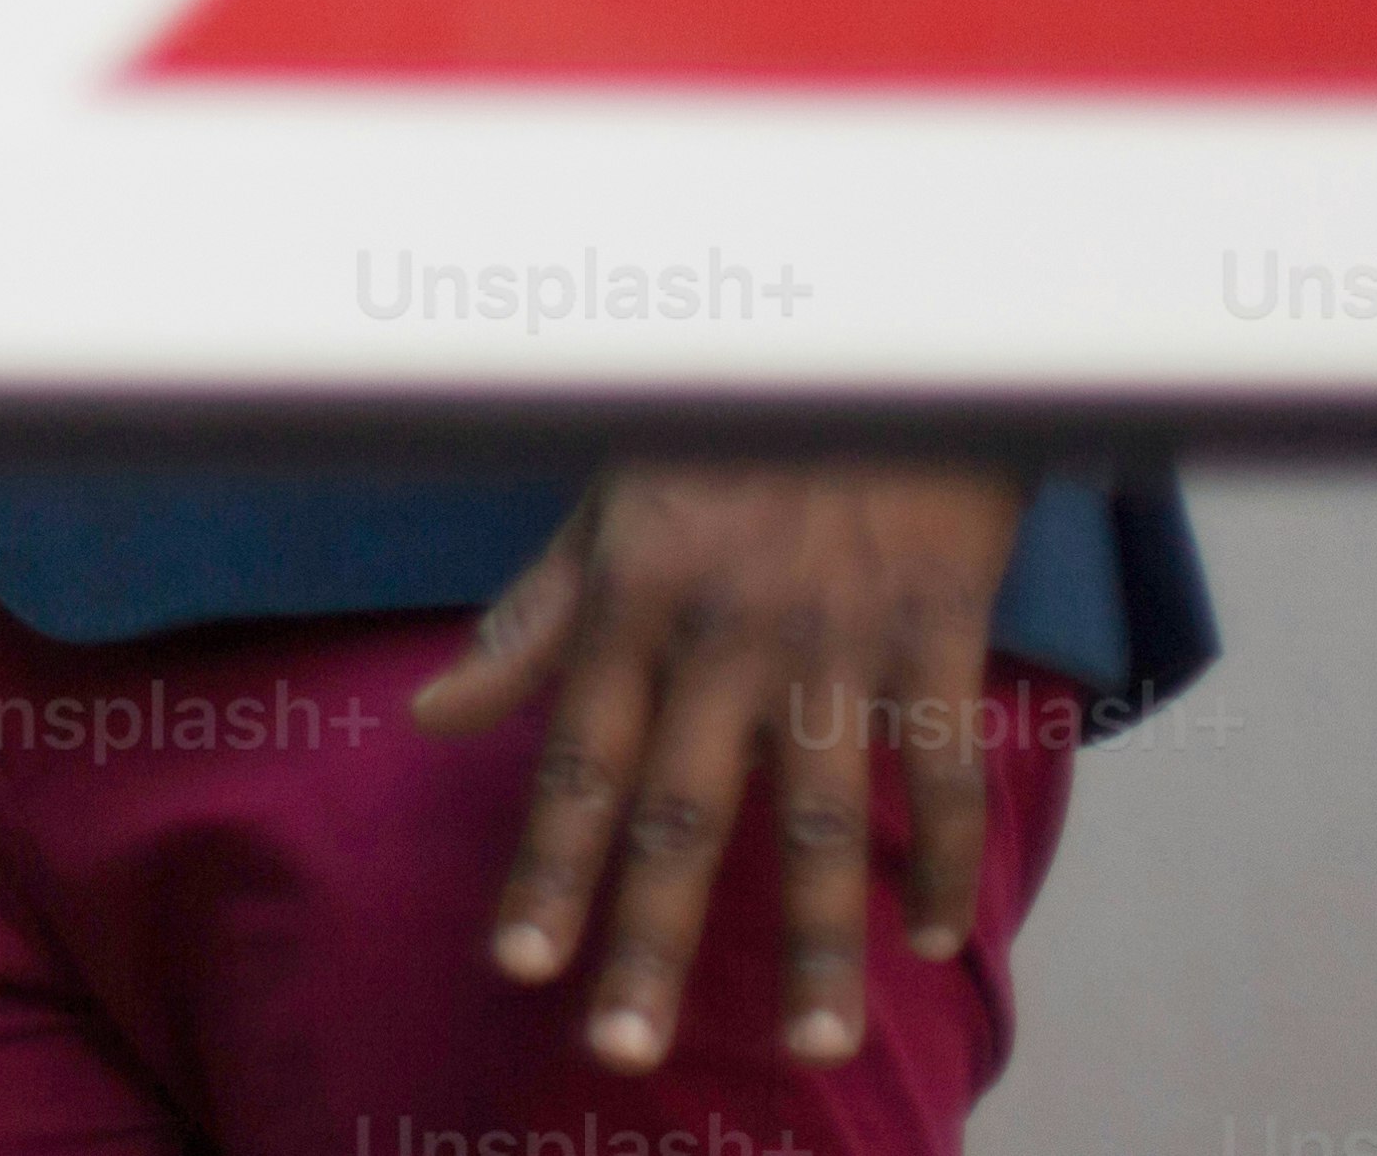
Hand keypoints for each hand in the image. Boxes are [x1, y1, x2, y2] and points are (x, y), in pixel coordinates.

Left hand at [408, 458, 1033, 1072]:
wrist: (876, 324)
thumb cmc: (724, 423)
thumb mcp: (603, 501)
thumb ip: (528, 622)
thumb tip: (431, 715)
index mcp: (635, 595)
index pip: (576, 758)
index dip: (546, 865)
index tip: (520, 965)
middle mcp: (727, 627)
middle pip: (681, 810)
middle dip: (648, 939)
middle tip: (622, 1051)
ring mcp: (838, 632)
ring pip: (821, 814)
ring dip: (813, 940)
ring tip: (807, 1047)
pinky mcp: (938, 624)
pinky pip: (942, 761)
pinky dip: (946, 854)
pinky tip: (930, 939)